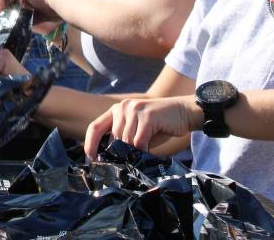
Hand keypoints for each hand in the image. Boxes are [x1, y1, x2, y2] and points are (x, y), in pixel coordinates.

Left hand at [84, 96, 201, 158]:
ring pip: (126, 141)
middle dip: (118, 154)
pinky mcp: (147, 116)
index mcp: (116, 110)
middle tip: (125, 165)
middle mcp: (122, 108)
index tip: (90, 160)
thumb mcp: (137, 130)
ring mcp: (134, 110)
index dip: (90, 144)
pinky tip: (148, 152)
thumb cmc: (160, 125)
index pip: (95, 127)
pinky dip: (143, 151)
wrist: (183, 112)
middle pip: (113, 138)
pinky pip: (139, 142)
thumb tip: (110, 160)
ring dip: (133, 153)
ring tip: (142, 156)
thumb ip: (123, 140)